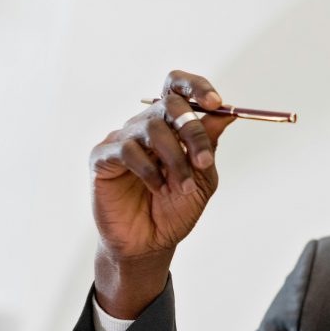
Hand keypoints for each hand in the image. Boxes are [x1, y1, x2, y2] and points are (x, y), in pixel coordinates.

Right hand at [89, 70, 236, 317]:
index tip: (217, 104)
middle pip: (169, 103)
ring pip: (153, 129)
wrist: (151, 243)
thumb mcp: (202, 178)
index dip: (197, 88)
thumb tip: (226, 115)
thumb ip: (209, 146)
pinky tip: (155, 187)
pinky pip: (128, 149)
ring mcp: (123, 138)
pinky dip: (149, 170)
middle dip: (192, 130)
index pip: (178, 87)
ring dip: (175, 160)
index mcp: (172, 126)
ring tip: (181, 186)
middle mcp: (146, 126)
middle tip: (203, 160)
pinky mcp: (103, 156)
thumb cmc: (175, 209)